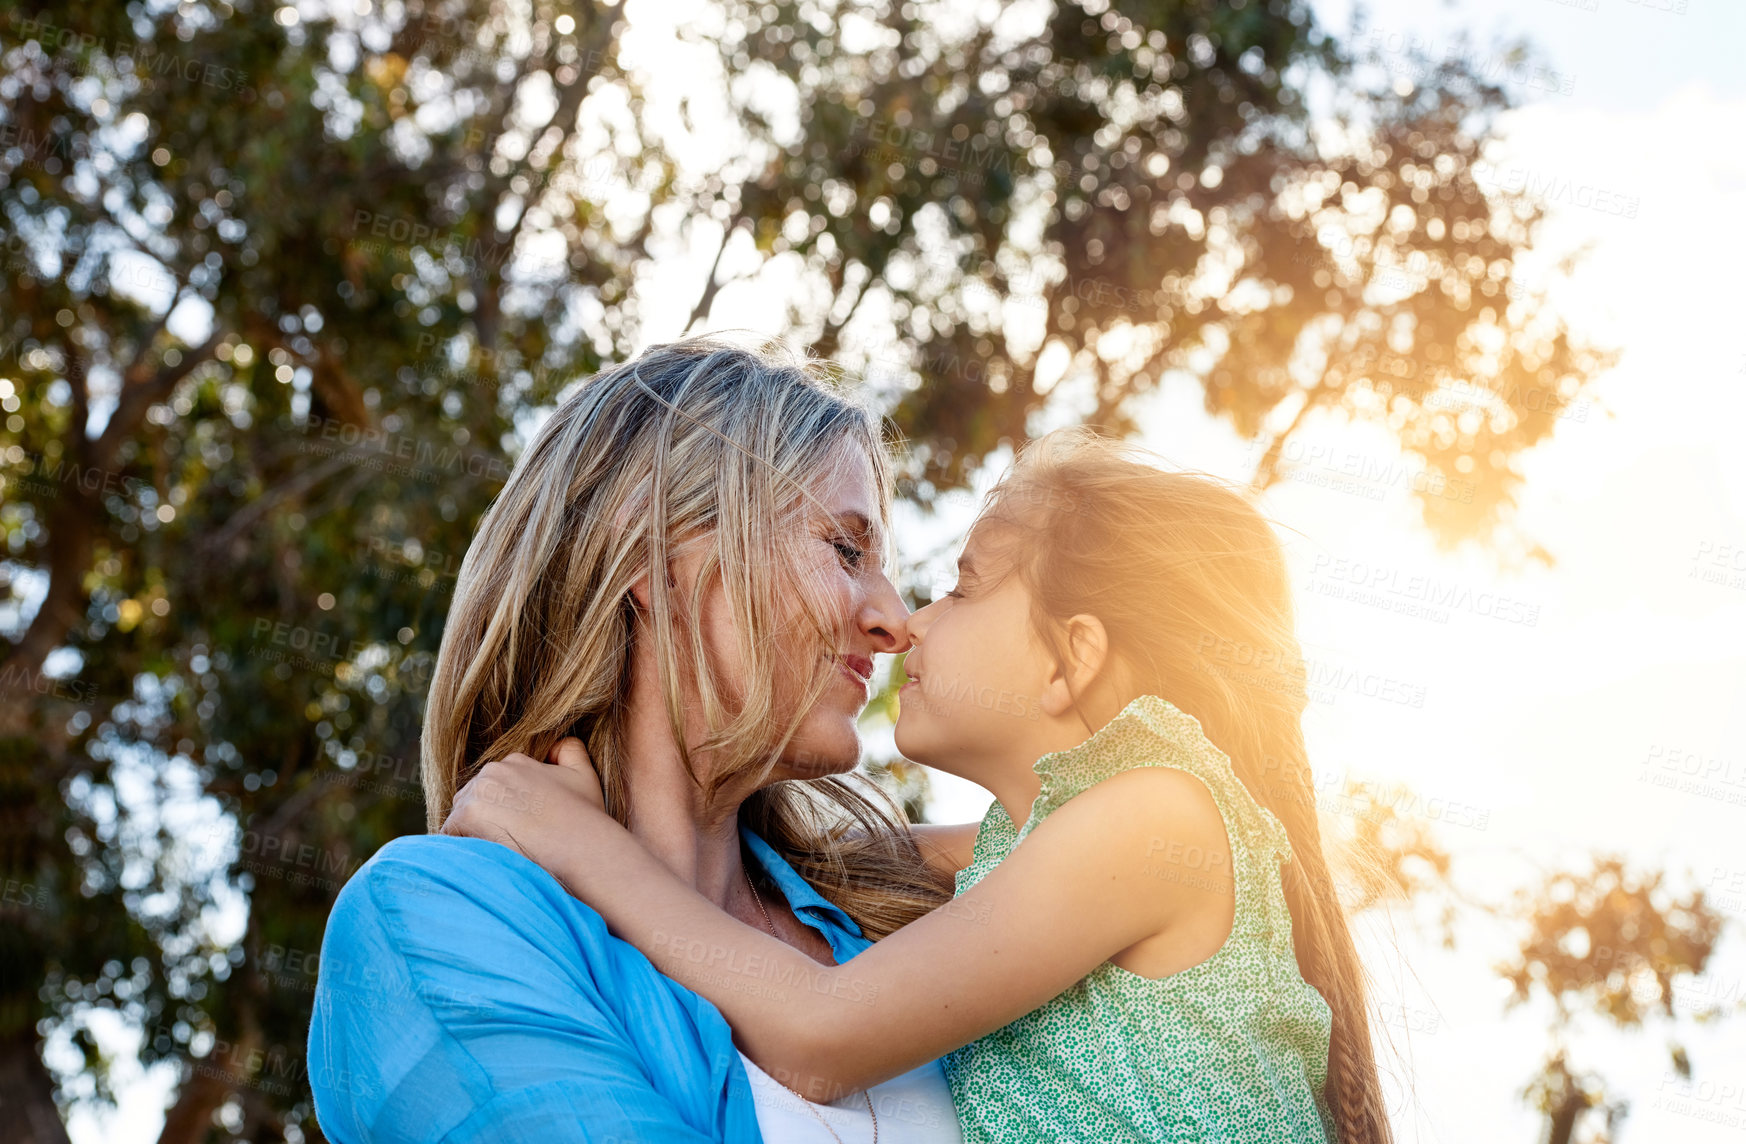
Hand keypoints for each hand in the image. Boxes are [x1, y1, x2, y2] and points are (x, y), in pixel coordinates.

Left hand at [440, 737, 609, 871]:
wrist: (581, 844)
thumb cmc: (585, 816)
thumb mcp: (584, 773)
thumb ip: (570, 750)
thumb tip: (553, 747)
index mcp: (514, 761)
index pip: (494, 787)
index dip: (503, 811)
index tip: (518, 830)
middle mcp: (493, 771)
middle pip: (474, 800)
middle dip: (484, 822)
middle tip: (506, 844)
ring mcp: (478, 792)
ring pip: (460, 817)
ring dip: (472, 835)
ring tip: (497, 853)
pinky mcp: (467, 815)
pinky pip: (450, 835)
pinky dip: (462, 848)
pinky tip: (486, 858)